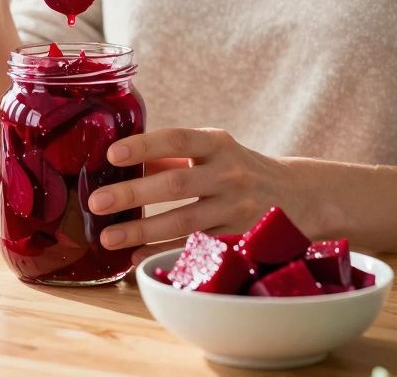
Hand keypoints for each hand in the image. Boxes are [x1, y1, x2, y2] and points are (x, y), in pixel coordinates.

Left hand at [86, 127, 292, 263]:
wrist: (299, 195)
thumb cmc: (239, 169)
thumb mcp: (214, 152)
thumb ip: (172, 156)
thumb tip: (121, 161)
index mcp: (218, 145)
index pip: (179, 139)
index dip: (145, 146)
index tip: (113, 154)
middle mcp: (230, 174)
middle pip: (177, 184)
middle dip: (134, 194)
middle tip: (97, 201)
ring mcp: (236, 209)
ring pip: (184, 222)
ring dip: (143, 231)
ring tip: (108, 237)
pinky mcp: (238, 238)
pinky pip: (195, 246)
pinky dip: (163, 251)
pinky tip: (136, 256)